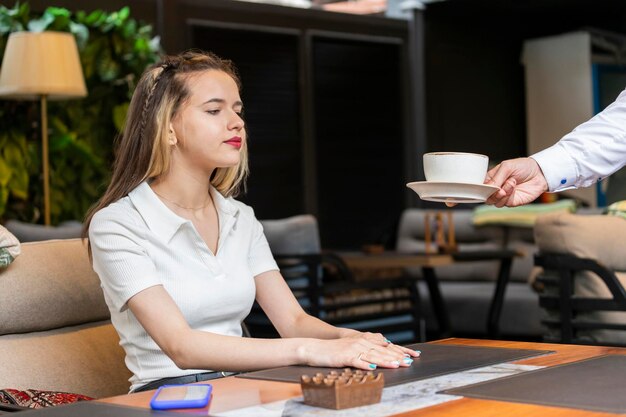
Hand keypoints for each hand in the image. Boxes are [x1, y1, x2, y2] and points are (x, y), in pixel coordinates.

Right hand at [298, 334, 419, 370]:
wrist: (314, 348)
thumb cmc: (333, 351)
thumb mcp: (352, 347)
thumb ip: (366, 348)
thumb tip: (382, 349)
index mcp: (364, 341)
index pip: (385, 346)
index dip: (400, 350)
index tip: (413, 355)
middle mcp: (360, 343)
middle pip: (382, 350)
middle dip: (397, 356)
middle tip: (410, 361)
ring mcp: (353, 349)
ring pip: (372, 356)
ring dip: (386, 360)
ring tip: (397, 365)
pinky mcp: (344, 357)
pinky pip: (357, 361)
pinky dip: (365, 364)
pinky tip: (373, 368)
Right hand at [485, 157, 548, 206]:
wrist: (540, 173)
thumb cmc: (523, 167)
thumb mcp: (507, 167)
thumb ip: (496, 178)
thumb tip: (488, 188)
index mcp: (491, 179)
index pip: (480, 187)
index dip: (480, 188)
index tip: (485, 186)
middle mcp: (496, 189)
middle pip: (485, 197)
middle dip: (491, 192)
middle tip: (498, 187)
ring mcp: (503, 196)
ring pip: (494, 201)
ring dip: (501, 193)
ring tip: (511, 182)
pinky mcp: (512, 202)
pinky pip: (504, 203)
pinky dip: (508, 195)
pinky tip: (513, 186)